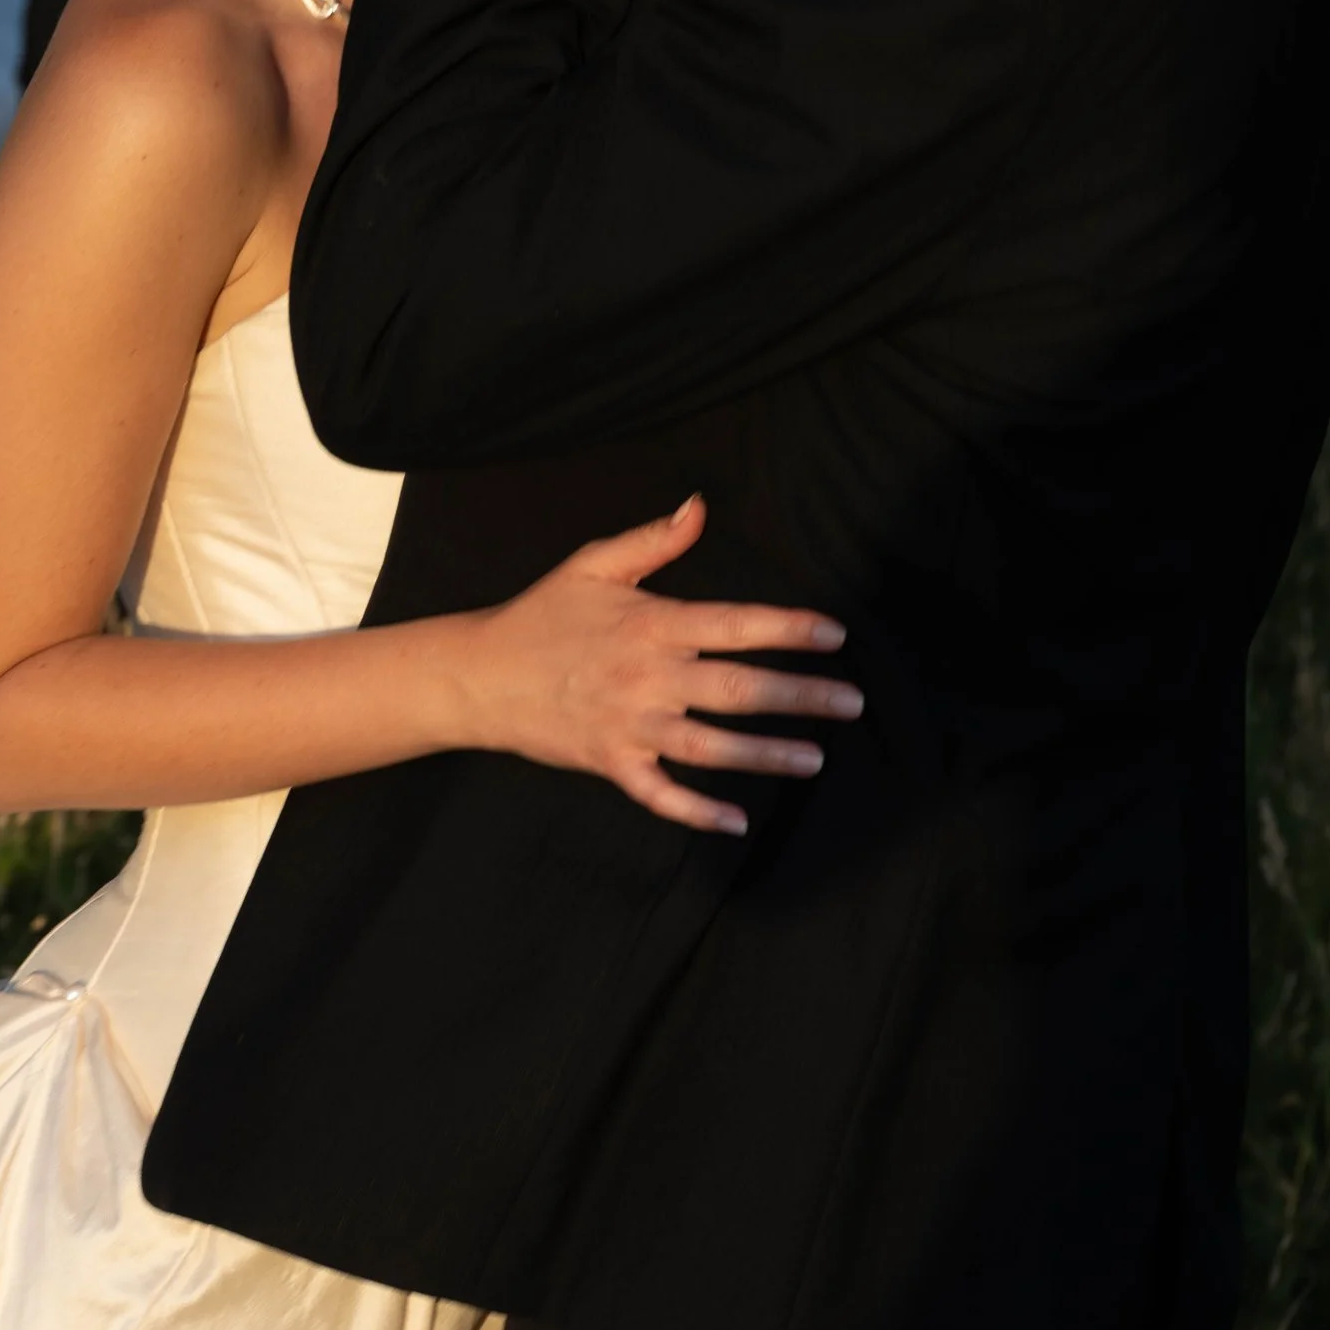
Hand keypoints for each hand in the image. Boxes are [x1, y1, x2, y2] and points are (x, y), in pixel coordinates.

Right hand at [457, 494, 860, 836]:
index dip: (788, 628)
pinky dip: (696, 811)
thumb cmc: (540, 616)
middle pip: (737, 689)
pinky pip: (659, 794)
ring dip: (766, 755)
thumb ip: (653, 540)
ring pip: (710, 745)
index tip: (834, 633)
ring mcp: (629, 724)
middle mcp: (647, 676)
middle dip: (800, 696)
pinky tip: (736, 823)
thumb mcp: (592, 565)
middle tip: (852, 702)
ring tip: (814, 757)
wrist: (477, 675)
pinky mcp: (610, 762)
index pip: (734, 624)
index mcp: (650, 624)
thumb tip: (700, 506)